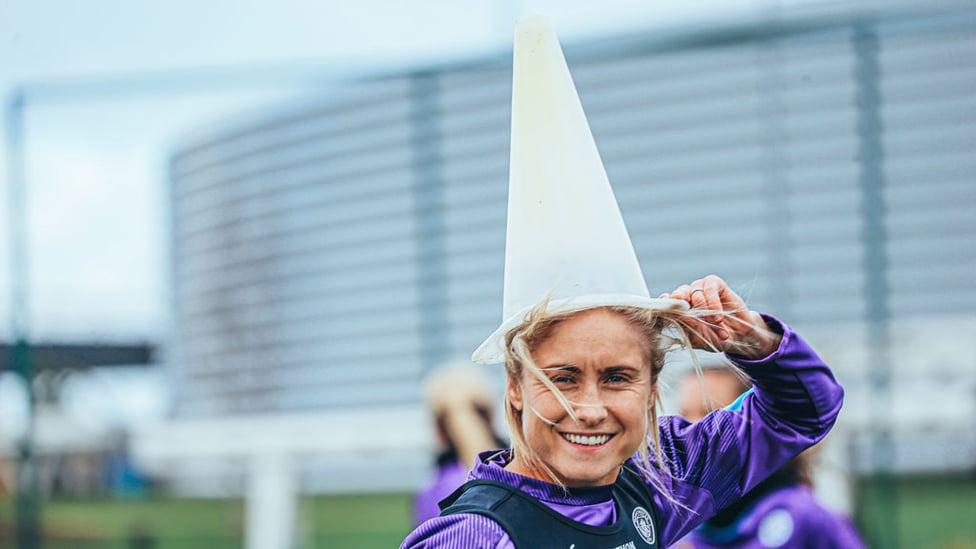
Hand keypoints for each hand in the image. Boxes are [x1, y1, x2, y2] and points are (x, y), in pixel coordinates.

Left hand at [659, 274, 780, 358]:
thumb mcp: (701, 338)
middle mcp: (687, 297)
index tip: (663, 306)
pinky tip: (719, 316)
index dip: (664, 304)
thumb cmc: (715, 337)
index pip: (666, 303)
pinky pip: (709, 288)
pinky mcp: (713, 283)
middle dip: (681, 305)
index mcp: (678, 309)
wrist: (739, 335)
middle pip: (678, 295)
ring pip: (694, 294)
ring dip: (705, 311)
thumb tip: (683, 317)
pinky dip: (713, 302)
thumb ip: (690, 328)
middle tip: (686, 313)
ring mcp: (699, 289)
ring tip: (717, 324)